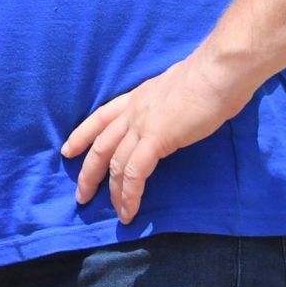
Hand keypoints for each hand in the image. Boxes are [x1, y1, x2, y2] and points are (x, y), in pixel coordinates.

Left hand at [60, 54, 249, 223]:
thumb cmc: (208, 78)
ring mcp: (142, 124)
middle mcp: (133, 110)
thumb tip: (172, 115)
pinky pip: (135, 173)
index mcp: (138, 97)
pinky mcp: (156, 139)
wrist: (217, 72)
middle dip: (88, 172)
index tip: (68, 150)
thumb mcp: (176, 89)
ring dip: (113, 192)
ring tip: (115, 213)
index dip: (82, 134)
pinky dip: (130, 195)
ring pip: (114, 163)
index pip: (101, 117)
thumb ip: (167, 105)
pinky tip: (129, 211)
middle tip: (81, 195)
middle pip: (100, 145)